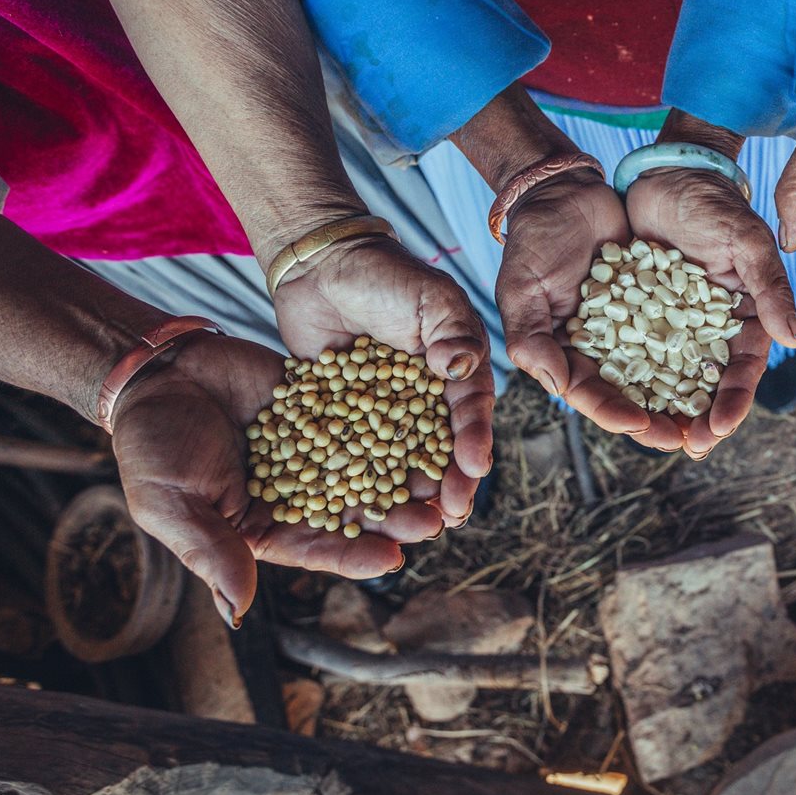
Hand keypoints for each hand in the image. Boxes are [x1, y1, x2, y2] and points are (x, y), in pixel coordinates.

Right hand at [110, 333, 443, 627]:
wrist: (156, 373)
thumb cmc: (151, 446)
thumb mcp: (173, 505)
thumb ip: (211, 552)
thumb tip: (238, 613)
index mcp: (264, 526)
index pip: (317, 548)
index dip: (353, 556)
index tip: (391, 560)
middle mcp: (298, 490)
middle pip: (355, 509)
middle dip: (395, 517)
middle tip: (435, 521)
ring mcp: (315, 446)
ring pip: (368, 463)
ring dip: (405, 472)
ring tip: (443, 478)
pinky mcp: (322, 403)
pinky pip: (361, 412)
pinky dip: (391, 418)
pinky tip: (426, 421)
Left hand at [271, 237, 493, 525]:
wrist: (323, 266)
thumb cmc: (385, 276)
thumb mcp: (431, 298)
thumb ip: (452, 332)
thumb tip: (460, 366)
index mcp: (455, 373)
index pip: (468, 413)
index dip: (472, 443)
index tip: (473, 470)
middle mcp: (423, 400)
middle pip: (437, 450)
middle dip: (445, 485)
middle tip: (448, 517)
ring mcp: (382, 413)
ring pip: (397, 462)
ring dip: (405, 496)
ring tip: (410, 528)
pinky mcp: (341, 418)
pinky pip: (350, 454)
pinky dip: (354, 483)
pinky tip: (355, 511)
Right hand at [496, 167, 690, 448]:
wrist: (567, 195)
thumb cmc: (535, 244)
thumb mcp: (522, 291)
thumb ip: (532, 340)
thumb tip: (558, 385)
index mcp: (569, 357)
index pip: (594, 396)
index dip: (617, 414)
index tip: (642, 425)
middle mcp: (606, 351)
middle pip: (637, 396)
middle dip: (663, 421)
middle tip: (691, 441)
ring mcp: (636, 328)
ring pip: (666, 372)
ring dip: (689, 397)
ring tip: (714, 419)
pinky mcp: (662, 302)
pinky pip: (685, 332)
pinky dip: (702, 351)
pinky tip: (724, 367)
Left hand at [626, 165, 795, 456]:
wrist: (664, 173)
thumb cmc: (714, 202)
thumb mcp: (747, 242)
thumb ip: (769, 288)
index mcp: (745, 314)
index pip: (743, 367)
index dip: (734, 400)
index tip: (718, 428)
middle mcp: (711, 327)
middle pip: (707, 383)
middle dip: (698, 419)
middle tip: (686, 448)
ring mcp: (674, 322)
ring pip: (670, 376)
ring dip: (664, 409)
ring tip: (653, 438)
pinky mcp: (638, 313)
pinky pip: (633, 352)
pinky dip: (628, 379)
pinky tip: (617, 402)